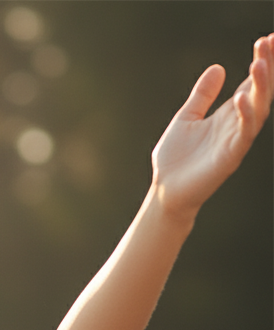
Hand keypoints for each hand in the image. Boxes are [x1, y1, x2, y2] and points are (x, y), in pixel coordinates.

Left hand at [152, 34, 273, 219]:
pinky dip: (244, 116)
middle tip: (270, 42)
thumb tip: (218, 67)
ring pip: (257, 110)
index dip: (261, 62)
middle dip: (267, 67)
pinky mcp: (229, 158)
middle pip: (259, 92)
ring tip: (259, 64)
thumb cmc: (175, 159)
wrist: (164, 191)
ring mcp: (235, 141)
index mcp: (227, 115)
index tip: (267, 39)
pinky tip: (242, 98)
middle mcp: (236, 125)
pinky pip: (243, 134)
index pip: (251, 84)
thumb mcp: (186, 118)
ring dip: (261, 87)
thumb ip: (202, 96)